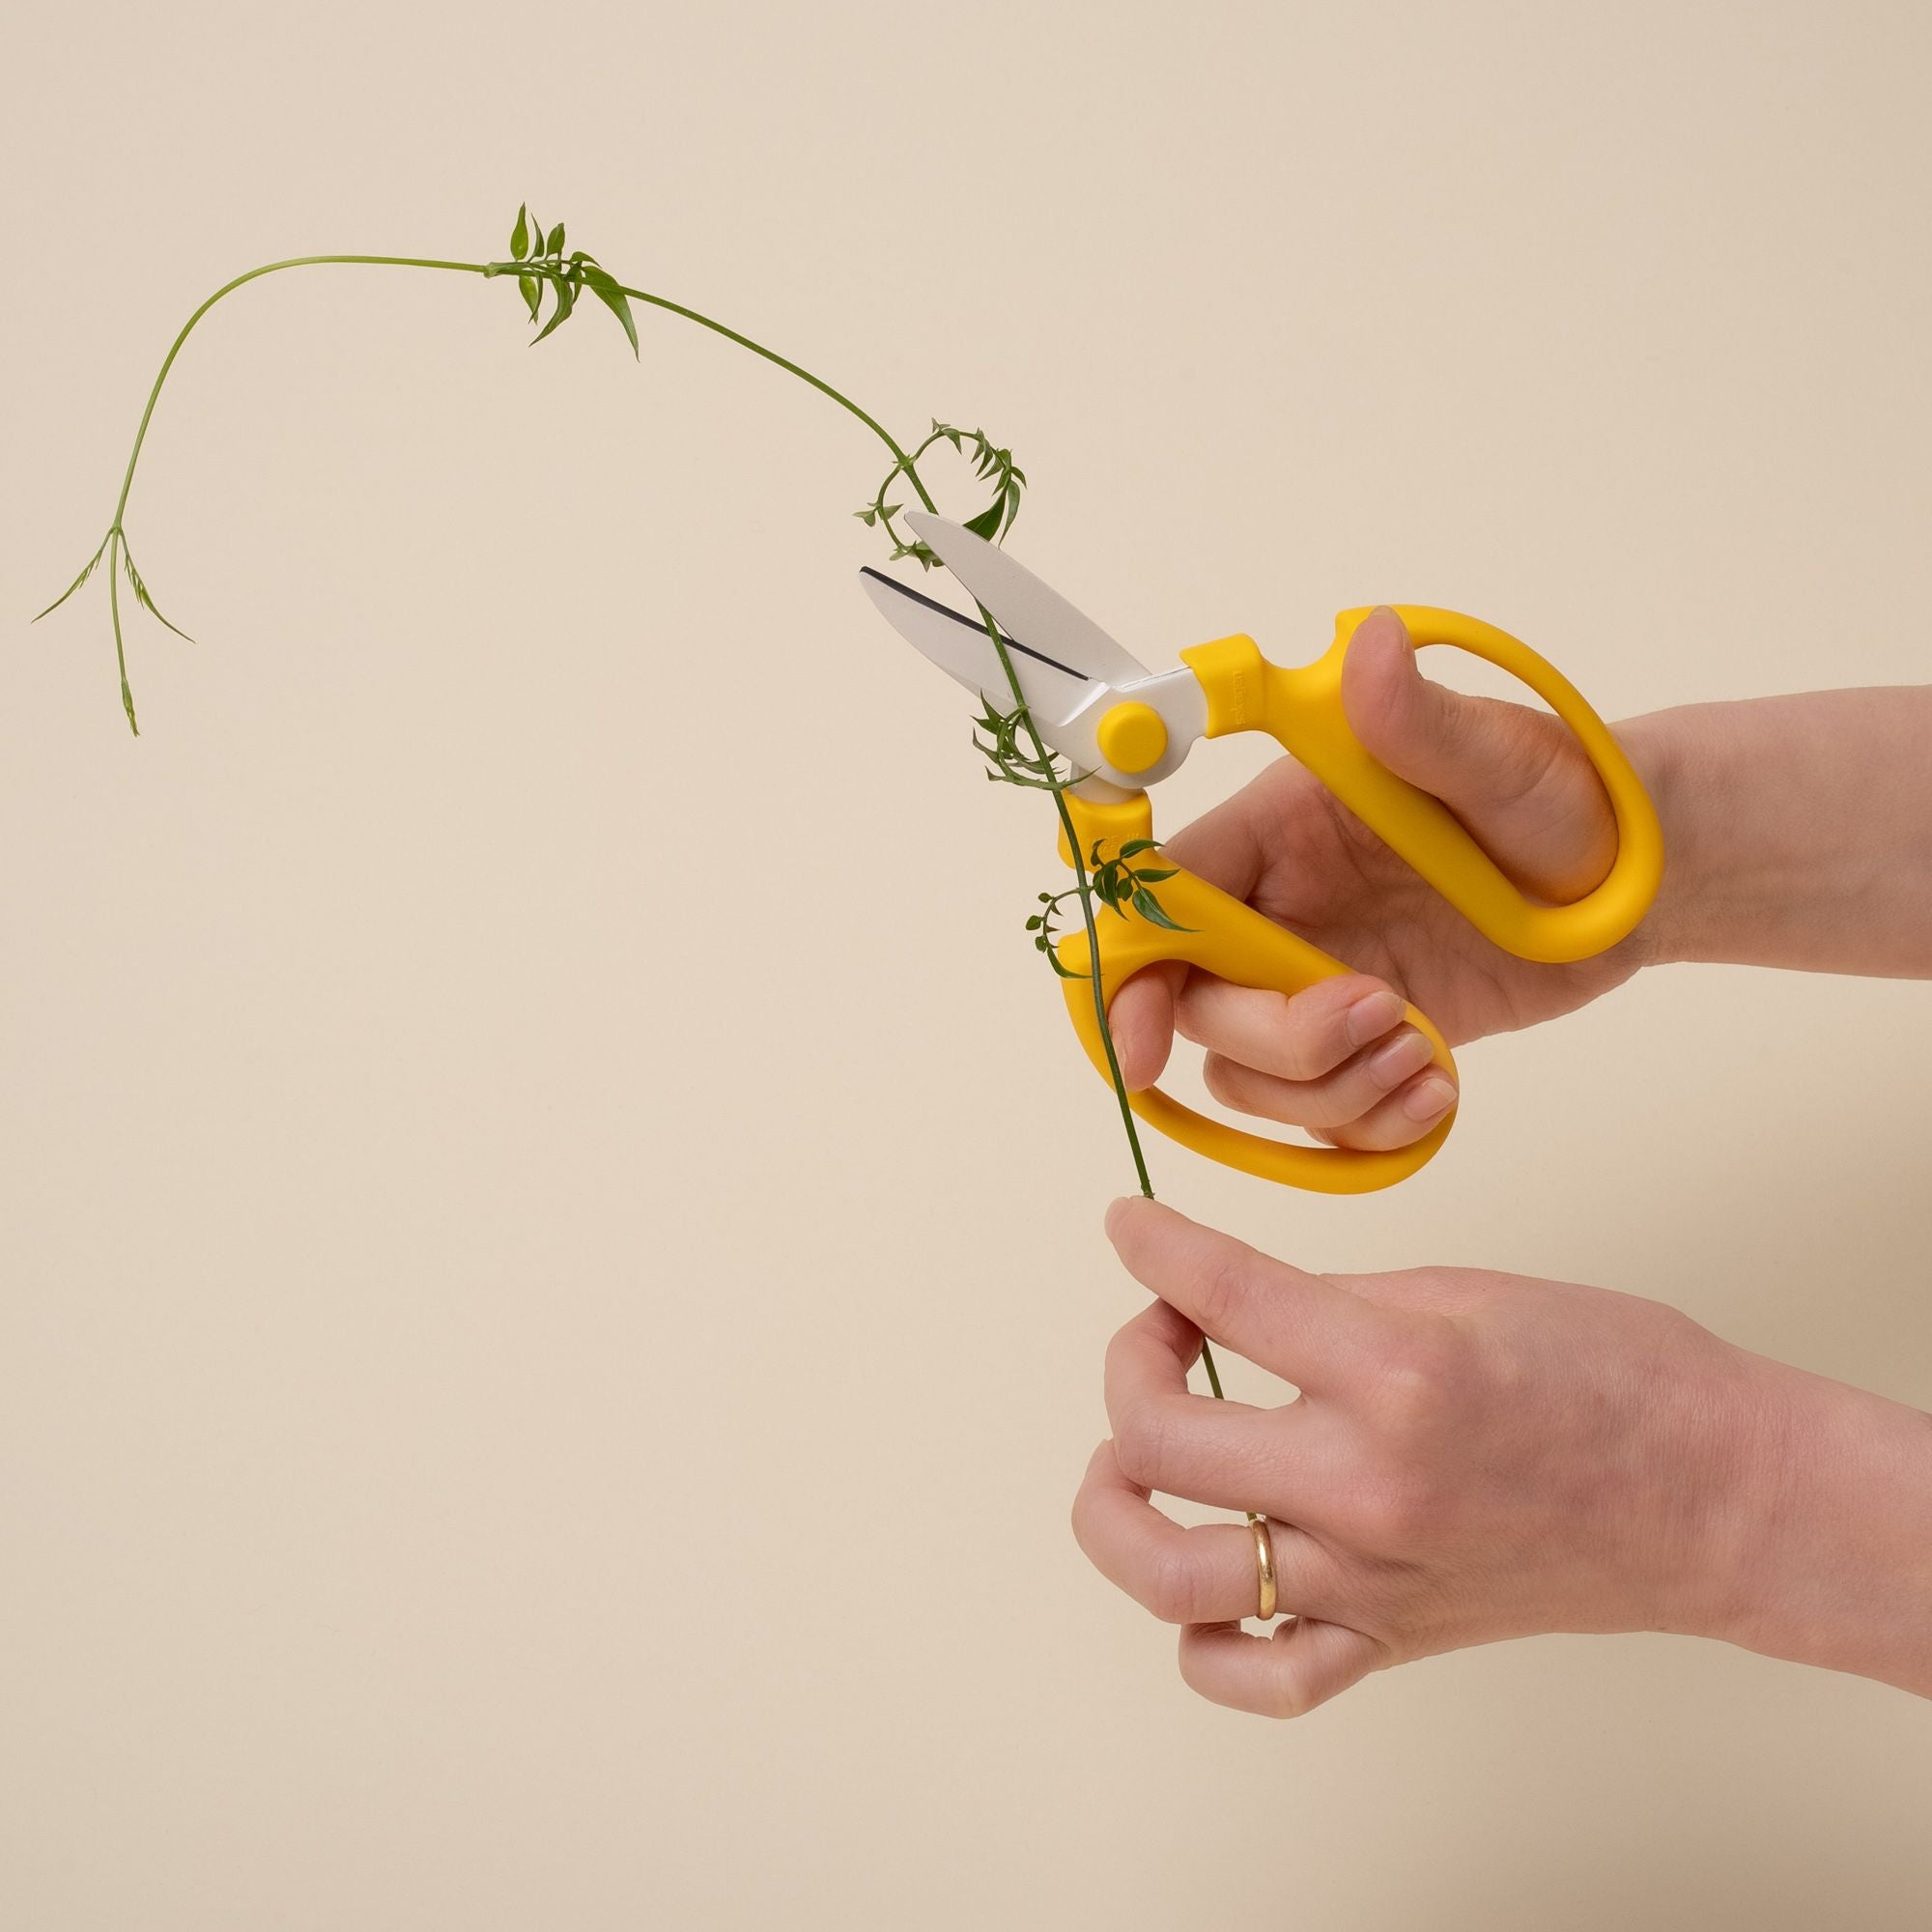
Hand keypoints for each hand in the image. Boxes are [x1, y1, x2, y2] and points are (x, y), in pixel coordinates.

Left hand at [1072, 1198, 1931, 1715]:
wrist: (1718, 1496)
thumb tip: (1224, 1302)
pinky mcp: (1388, 1644)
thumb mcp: (1460, 1290)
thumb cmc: (1612, 1373)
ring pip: (1168, 1575)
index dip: (1151, 1243)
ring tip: (1143, 1454)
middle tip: (1166, 1330)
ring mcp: (1369, 1583)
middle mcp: (1365, 1488)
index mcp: (1394, 1373)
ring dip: (1117, 1504)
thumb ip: (1325, 1301)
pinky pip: (1253, 1677)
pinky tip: (1212, 1564)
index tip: (1128, 1222)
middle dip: (1129, 1361)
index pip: (1219, 1293)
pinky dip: (1201, 1634)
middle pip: (1155, 1439)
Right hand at [1108, 607, 1658, 1151]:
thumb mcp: (1504, 759)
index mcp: (1278, 830)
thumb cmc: (1569, 798)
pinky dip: (1370, 1126)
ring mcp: (1318, 982)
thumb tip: (1367, 642)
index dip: (1129, 972)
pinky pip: (1321, 1116)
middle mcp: (1279, 909)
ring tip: (1424, 1053)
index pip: (1161, 901)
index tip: (1140, 1045)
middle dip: (1278, 1040)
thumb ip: (1421, 721)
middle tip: (1384, 1014)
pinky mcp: (1365, 1040)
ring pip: (1251, 1075)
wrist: (1638, 880)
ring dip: (1329, 1090)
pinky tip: (1438, 1091)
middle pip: (1199, 1004)